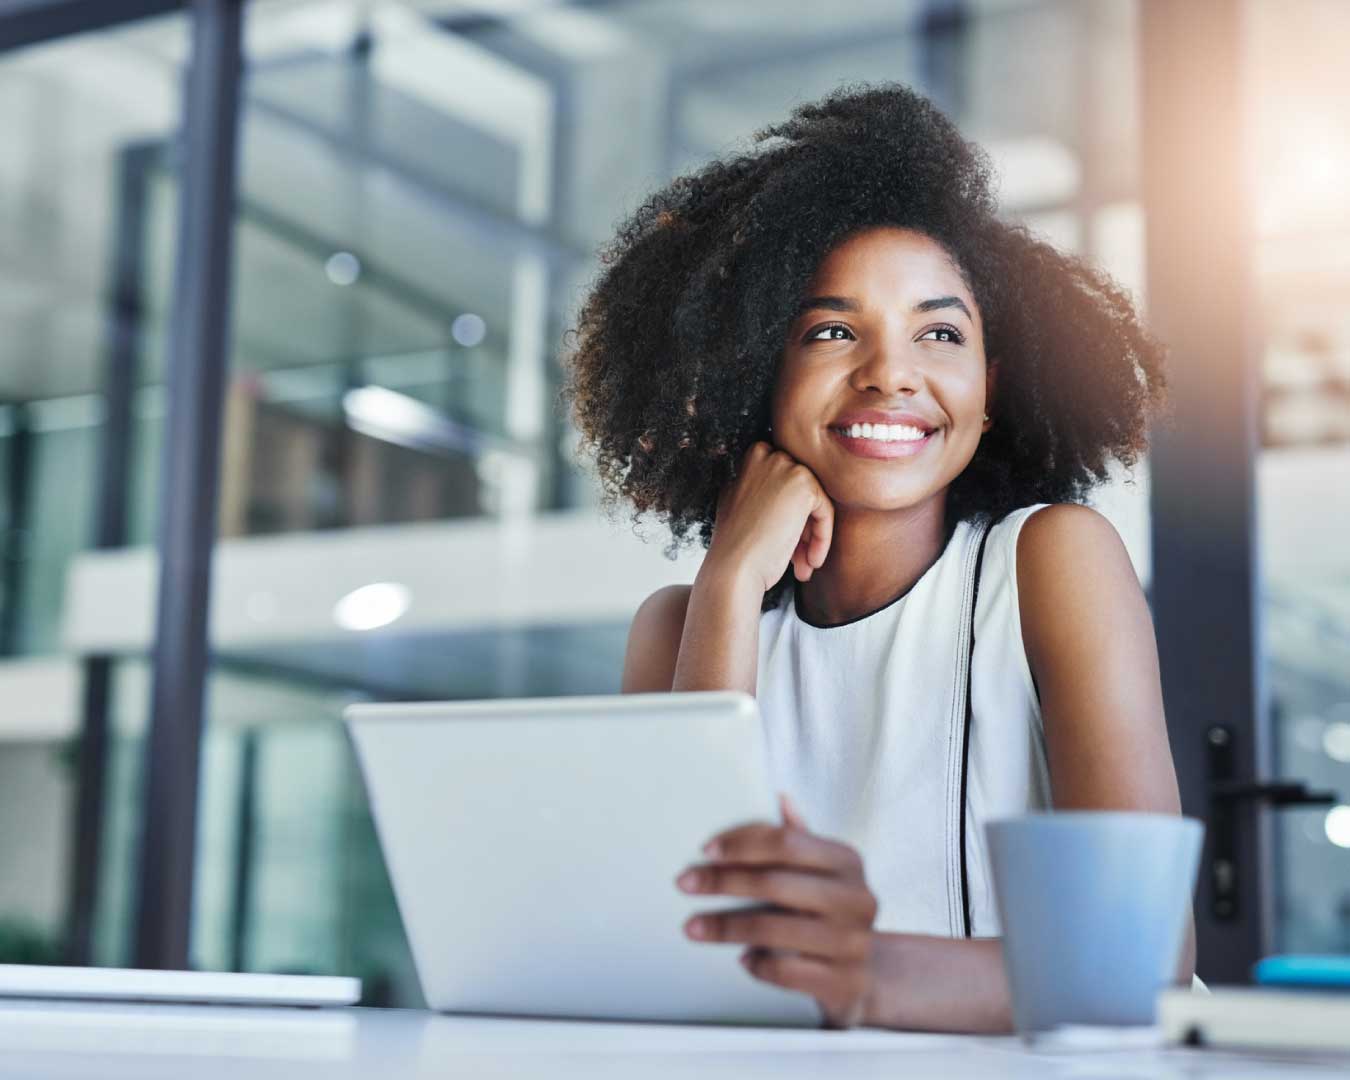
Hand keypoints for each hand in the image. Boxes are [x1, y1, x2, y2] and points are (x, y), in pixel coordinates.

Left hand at [676, 794, 877, 1028]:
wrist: (864, 975)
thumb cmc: (830, 913)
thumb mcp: (823, 873)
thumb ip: (800, 839)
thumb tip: (781, 798)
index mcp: (847, 861)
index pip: (787, 842)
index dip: (742, 843)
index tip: (705, 851)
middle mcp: (856, 898)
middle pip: (774, 883)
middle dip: (723, 882)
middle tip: (684, 883)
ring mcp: (852, 942)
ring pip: (773, 929)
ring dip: (725, 927)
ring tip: (692, 927)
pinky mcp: (843, 981)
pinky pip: (785, 971)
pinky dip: (756, 964)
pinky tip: (742, 959)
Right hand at [706, 442, 833, 594]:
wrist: (733, 568)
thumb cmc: (735, 547)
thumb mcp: (739, 505)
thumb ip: (760, 490)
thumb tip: (788, 495)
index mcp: (750, 458)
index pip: (784, 483)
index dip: (787, 516)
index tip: (786, 543)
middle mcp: (766, 455)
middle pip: (800, 492)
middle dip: (802, 527)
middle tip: (798, 559)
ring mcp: (785, 466)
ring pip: (814, 503)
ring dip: (811, 537)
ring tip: (804, 566)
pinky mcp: (804, 484)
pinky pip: (825, 511)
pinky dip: (822, 539)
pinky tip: (810, 562)